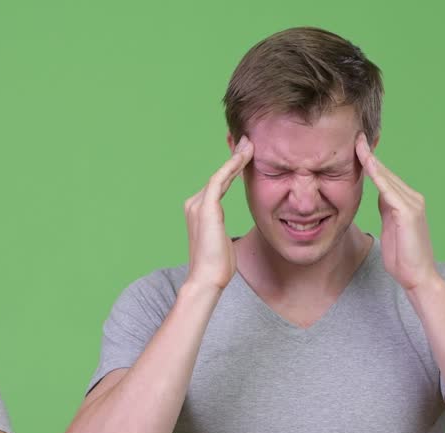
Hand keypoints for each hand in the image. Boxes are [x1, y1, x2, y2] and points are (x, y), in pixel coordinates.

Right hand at [184, 136, 252, 289]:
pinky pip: (220, 179)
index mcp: (198, 211)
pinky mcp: (206, 207)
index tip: (245, 156)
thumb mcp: (222, 242)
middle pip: (218, 175)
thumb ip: (222, 230)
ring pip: (220, 174)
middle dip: (234, 157)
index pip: (218, 184)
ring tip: (250, 143)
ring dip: (236, 157)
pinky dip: (232, 165)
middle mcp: (194, 204)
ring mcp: (198, 204)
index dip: (231, 168)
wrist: (206, 279)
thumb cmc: (217, 266)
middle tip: (249, 141)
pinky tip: (245, 155)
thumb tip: (227, 232)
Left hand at [356, 134, 439, 290]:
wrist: (418, 277)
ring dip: (371, 161)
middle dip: (369, 155)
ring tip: (357, 144)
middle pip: (386, 172)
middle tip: (355, 137)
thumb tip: (379, 196)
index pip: (385, 177)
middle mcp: (413, 198)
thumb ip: (386, 210)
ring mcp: (412, 204)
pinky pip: (388, 190)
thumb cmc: (403, 258)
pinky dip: (377, 176)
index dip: (371, 162)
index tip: (357, 146)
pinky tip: (366, 165)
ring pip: (387, 177)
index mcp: (407, 202)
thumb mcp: (390, 228)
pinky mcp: (409, 212)